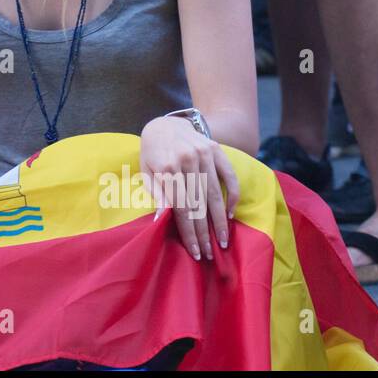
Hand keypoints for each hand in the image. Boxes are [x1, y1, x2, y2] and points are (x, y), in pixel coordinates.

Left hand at [139, 115, 240, 261]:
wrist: (165, 123)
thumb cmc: (152, 152)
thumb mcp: (146, 171)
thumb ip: (156, 193)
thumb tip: (162, 219)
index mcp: (167, 167)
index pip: (181, 207)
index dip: (189, 231)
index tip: (195, 251)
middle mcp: (188, 160)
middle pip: (199, 203)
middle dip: (205, 232)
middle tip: (210, 253)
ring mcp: (205, 154)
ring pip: (215, 193)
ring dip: (220, 220)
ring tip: (222, 240)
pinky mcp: (217, 150)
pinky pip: (230, 176)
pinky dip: (232, 195)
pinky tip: (230, 214)